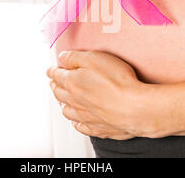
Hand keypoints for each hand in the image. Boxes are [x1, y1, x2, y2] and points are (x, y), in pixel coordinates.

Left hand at [47, 50, 171, 138]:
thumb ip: (75, 57)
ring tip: (63, 100)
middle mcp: (75, 101)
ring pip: (68, 111)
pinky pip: (81, 127)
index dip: (53, 71)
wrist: (134, 108)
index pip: (57, 76)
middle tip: (54, 83)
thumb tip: (63, 58)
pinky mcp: (98, 128)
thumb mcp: (94, 58)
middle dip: (55, 86)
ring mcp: (86, 117)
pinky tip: (77, 121)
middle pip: (59, 93)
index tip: (50, 70)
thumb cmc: (117, 82)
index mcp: (72, 83)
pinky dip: (76, 122)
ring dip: (63, 104)